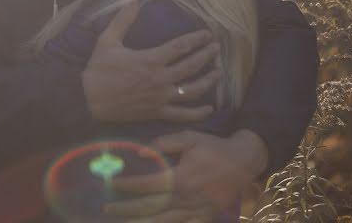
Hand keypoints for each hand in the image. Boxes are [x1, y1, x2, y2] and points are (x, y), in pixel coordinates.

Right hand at [82, 2, 221, 122]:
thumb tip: (134, 1)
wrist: (89, 100)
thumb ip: (123, 20)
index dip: (197, 40)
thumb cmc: (99, 70)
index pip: (181, 47)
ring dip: (208, 81)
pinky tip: (209, 108)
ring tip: (219, 72)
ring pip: (192, 90)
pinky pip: (182, 114)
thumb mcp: (108, 41)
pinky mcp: (157, 112)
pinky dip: (198, 113)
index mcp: (151, 59)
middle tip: (217, 49)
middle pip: (192, 66)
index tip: (207, 35)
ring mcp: (161, 97)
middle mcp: (160, 79)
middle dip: (207, 56)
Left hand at [105, 130, 268, 220]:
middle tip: (107, 210)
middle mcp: (186, 198)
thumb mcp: (189, 137)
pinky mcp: (206, 216)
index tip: (111, 184)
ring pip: (165, 221)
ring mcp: (196, 210)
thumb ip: (164, 143)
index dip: (127, 185)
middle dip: (127, 209)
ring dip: (143, 222)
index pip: (147, 185)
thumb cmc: (213, 146)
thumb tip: (140, 152)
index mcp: (180, 177)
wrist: (244, 160)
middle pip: (150, 207)